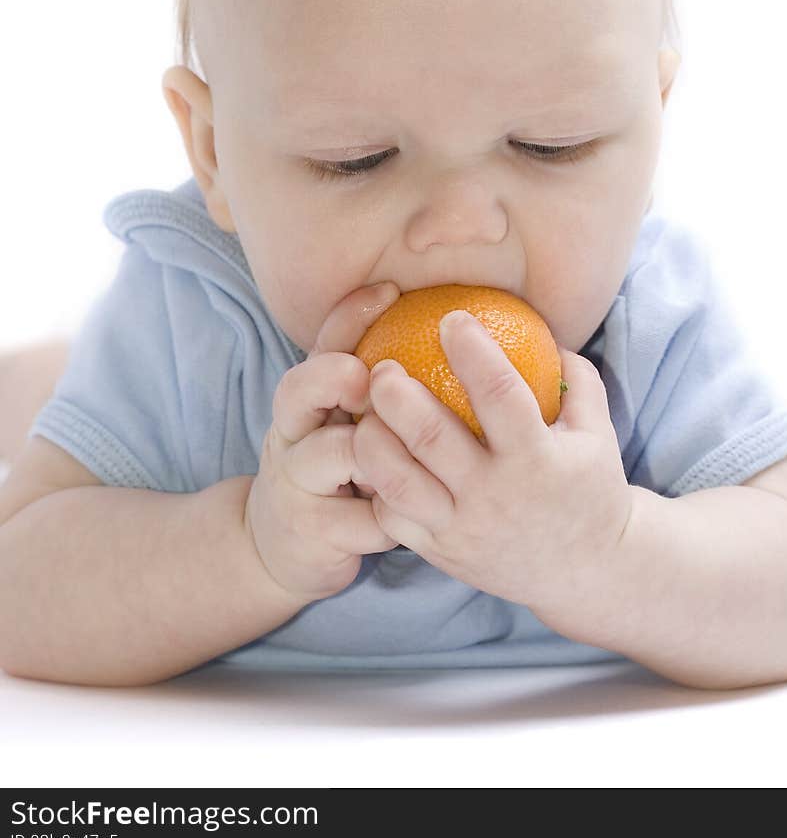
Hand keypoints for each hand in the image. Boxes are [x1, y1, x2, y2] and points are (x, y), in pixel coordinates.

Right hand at [244, 283, 401, 601]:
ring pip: (337, 453)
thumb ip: (383, 377)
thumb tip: (455, 326)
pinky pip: (366, 518)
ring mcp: (295, 482)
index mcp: (305, 398)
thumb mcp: (347, 420)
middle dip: (334, 375)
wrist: (281, 547)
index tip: (391, 290)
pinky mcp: (312, 531)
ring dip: (381, 453)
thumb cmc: (338, 469)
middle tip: (369, 375)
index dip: (351, 314)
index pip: (320, 343)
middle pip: (298, 389)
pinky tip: (421, 518)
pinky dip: (394, 517)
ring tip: (416, 458)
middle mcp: (290, 432)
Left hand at [353, 309, 632, 611]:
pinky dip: (374, 482)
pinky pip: (391, 515)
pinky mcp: (439, 552)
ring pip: (397, 480)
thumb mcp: (596, 432)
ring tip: (365, 410)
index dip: (473, 351)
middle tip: (382, 365)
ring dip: (372, 438)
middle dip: (396, 393)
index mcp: (536, 458)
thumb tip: (542, 327)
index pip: (499, 393)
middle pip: (430, 436)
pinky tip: (371, 455)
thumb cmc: (589, 488)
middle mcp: (494, 494)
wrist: (587, 573)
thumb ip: (576, 378)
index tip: (451, 319)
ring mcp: (461, 528)